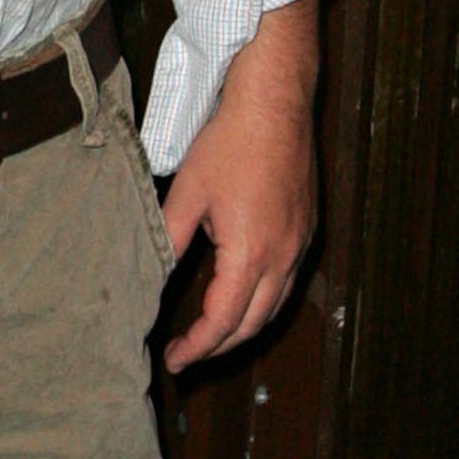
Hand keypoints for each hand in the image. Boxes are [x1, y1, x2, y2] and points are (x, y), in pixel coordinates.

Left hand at [159, 0, 319, 370]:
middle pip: (253, 325)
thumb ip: (169, 242)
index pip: (222, 322)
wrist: (276, 100)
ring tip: (210, 333)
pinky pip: (288, 281)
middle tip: (187, 353)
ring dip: (243, 326)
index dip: (196, 347)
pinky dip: (263, 299)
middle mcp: (285, 256)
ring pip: (275, 306)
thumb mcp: (187, 194)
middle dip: (219, 347)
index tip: (174, 359)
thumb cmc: (231, 141)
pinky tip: (240, 292)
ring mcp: (301, 243)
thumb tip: (151, 278)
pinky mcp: (307, 228)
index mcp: (251, 254)